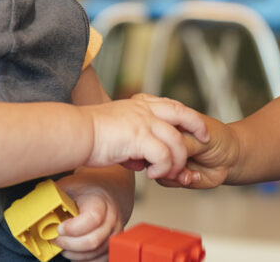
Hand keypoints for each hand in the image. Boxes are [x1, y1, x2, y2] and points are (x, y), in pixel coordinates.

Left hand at [52, 176, 122, 260]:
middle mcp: (111, 217)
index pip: (92, 219)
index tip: (59, 228)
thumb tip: (32, 207)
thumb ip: (53, 196)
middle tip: (55, 239)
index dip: (73, 228)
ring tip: (63, 244)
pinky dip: (84, 259)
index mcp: (100, 201)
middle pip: (92, 241)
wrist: (107, 190)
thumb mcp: (68, 185)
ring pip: (95, 253)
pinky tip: (73, 251)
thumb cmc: (85, 189)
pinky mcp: (113, 244)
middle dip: (68, 244)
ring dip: (74, 253)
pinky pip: (100, 260)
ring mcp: (114, 232)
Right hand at [86, 95, 208, 179]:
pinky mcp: (139, 137)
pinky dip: (163, 167)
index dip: (186, 115)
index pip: (170, 105)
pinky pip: (163, 155)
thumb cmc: (88, 134)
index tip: (196, 125)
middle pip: (182, 113)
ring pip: (176, 140)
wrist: (74, 133)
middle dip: (197, 126)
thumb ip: (131, 137)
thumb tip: (137, 157)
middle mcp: (144, 110)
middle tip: (205, 139)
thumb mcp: (115, 127)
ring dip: (177, 159)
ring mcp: (143, 122)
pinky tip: (153, 174)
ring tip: (171, 172)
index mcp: (139, 105)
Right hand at [156, 114, 237, 188]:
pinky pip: (164, 180)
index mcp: (171, 124)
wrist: (232, 158)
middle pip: (152, 150)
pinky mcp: (172, 173)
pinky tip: (192, 176)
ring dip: (173, 173)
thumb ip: (181, 143)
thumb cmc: (219, 139)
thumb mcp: (201, 138)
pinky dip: (178, 180)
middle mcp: (166, 141)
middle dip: (166, 159)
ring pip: (156, 167)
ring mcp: (168, 157)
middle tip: (182, 162)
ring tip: (189, 172)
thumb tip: (162, 150)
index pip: (154, 129)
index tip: (175, 144)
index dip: (159, 138)